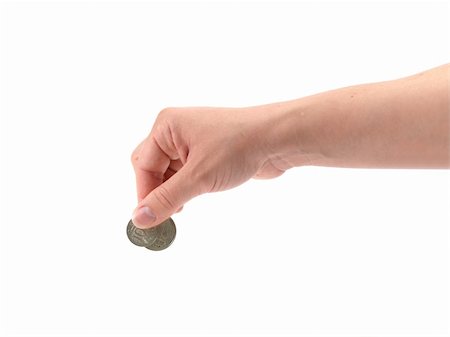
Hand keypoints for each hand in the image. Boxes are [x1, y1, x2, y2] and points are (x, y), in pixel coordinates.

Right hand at [131, 106, 285, 227]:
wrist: (277, 140)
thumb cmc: (238, 148)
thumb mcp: (199, 177)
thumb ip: (166, 199)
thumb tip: (138, 219)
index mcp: (167, 126)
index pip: (142, 164)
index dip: (145, 193)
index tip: (150, 220)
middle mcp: (176, 130)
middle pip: (151, 166)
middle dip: (157, 190)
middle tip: (167, 212)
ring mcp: (191, 140)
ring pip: (168, 171)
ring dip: (172, 191)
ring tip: (183, 206)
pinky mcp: (206, 152)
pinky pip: (185, 172)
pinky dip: (185, 186)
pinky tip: (194, 196)